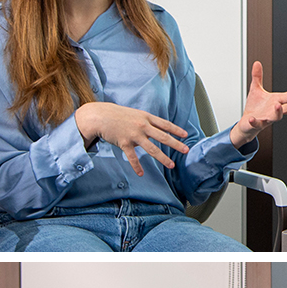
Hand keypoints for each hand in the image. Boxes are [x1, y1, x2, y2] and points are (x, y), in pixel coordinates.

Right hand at [75, 102, 189, 175]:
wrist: (100, 115)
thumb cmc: (120, 115)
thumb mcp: (137, 115)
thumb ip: (148, 123)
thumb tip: (159, 132)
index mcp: (146, 118)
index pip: (165, 124)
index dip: (176, 130)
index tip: (186, 135)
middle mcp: (142, 126)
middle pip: (162, 137)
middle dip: (176, 144)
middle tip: (186, 150)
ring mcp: (134, 135)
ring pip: (151, 149)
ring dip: (162, 158)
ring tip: (171, 165)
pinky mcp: (124, 143)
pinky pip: (132, 157)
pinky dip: (137, 166)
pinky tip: (141, 173)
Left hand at [230, 61, 286, 146]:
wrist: (247, 124)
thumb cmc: (255, 108)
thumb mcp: (256, 90)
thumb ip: (258, 77)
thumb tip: (257, 63)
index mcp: (277, 101)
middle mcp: (274, 111)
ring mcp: (266, 118)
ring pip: (276, 118)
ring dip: (278, 112)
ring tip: (277, 105)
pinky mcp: (256, 124)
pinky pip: (257, 124)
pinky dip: (255, 122)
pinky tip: (252, 118)